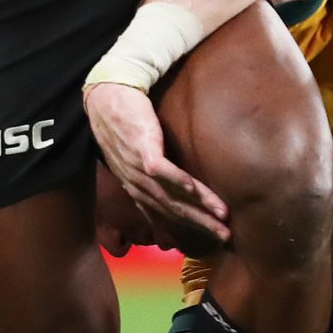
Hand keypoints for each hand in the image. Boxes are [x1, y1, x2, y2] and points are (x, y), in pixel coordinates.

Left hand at [83, 81, 228, 249]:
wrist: (108, 93)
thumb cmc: (126, 121)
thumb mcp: (137, 153)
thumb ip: (155, 170)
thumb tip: (177, 184)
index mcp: (135, 186)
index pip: (164, 213)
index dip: (187, 227)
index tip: (211, 238)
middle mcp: (135, 182)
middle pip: (171, 210)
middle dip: (200, 224)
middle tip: (225, 236)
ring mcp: (137, 167)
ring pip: (170, 194)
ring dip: (198, 208)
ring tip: (221, 216)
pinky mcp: (142, 148)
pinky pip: (163, 170)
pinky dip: (180, 182)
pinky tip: (196, 191)